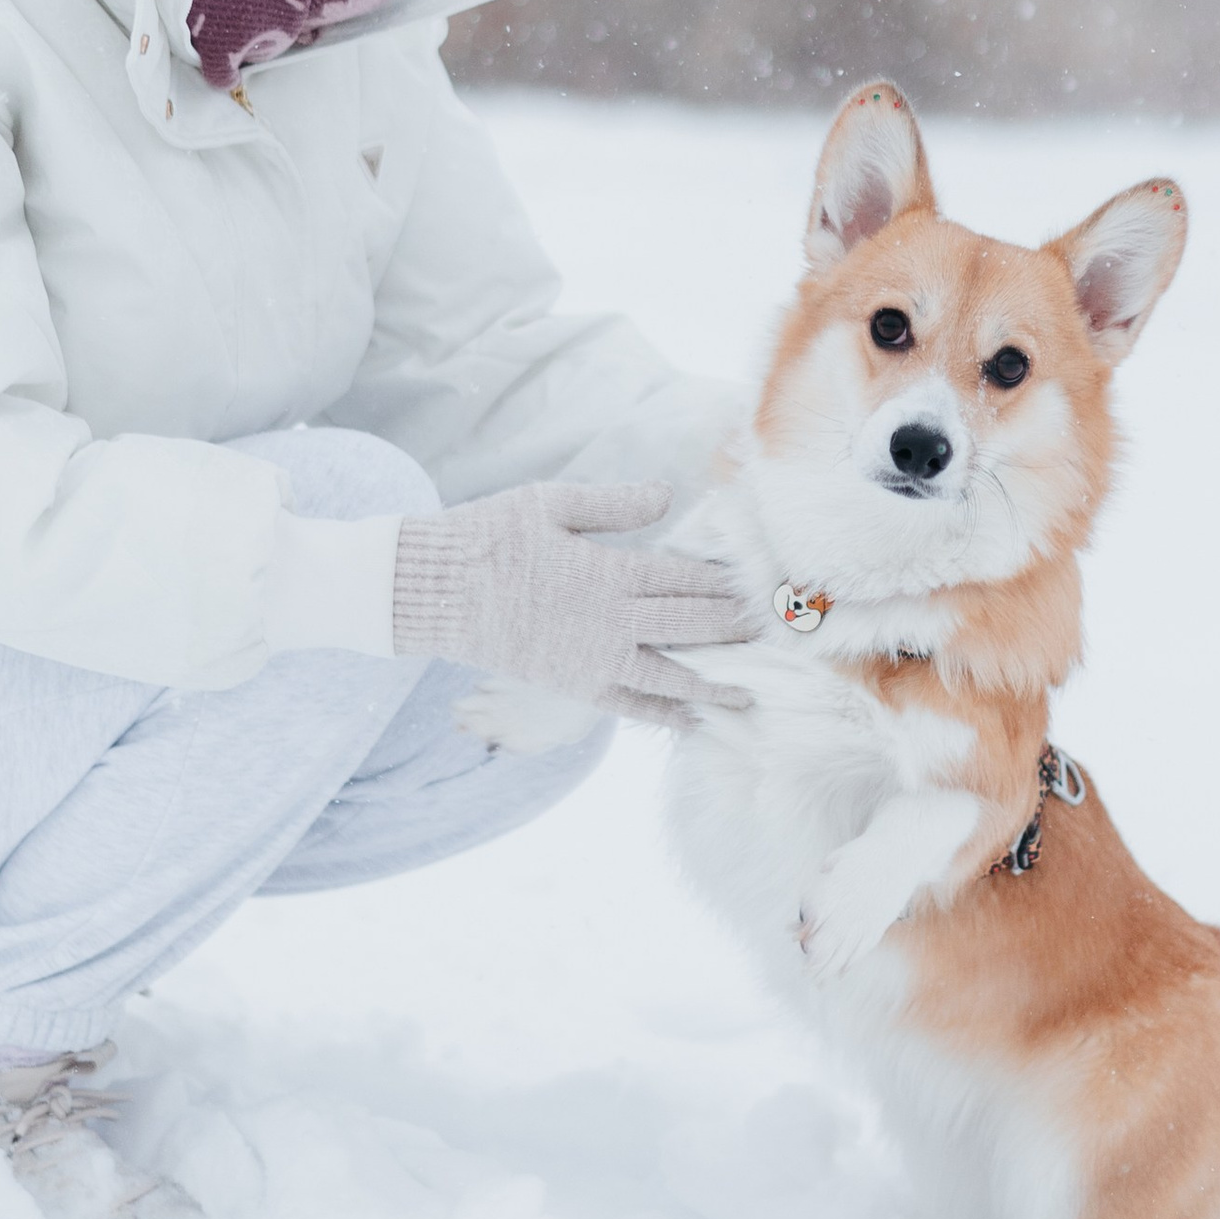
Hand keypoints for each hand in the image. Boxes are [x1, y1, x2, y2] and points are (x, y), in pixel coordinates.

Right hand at [390, 479, 759, 725]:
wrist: (438, 592)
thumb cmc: (491, 536)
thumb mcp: (550, 502)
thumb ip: (613, 504)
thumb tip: (668, 497)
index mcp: (609, 570)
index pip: (686, 577)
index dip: (727, 581)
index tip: (765, 585)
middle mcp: (611, 620)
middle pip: (691, 626)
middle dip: (737, 631)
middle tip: (781, 637)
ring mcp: (594, 659)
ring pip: (671, 675)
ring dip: (716, 684)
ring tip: (756, 694)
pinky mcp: (575, 685)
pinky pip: (630, 706)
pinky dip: (665, 714)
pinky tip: (695, 721)